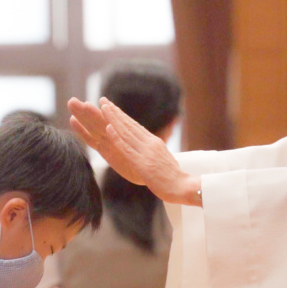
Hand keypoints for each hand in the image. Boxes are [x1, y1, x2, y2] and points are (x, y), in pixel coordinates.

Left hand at [68, 97, 200, 205]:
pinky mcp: (143, 164)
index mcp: (154, 143)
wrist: (183, 187)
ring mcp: (146, 153)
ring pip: (127, 133)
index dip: (122, 115)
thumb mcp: (163, 159)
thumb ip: (154, 151)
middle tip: (103, 100)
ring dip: (114, 119)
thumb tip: (147, 146)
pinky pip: (127, 149)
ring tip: (104, 108)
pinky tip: (108, 129)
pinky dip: (117, 137)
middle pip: (130, 125)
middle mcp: (150, 144)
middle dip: (115, 112)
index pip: (135, 126)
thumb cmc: (173, 177)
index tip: (112, 106)